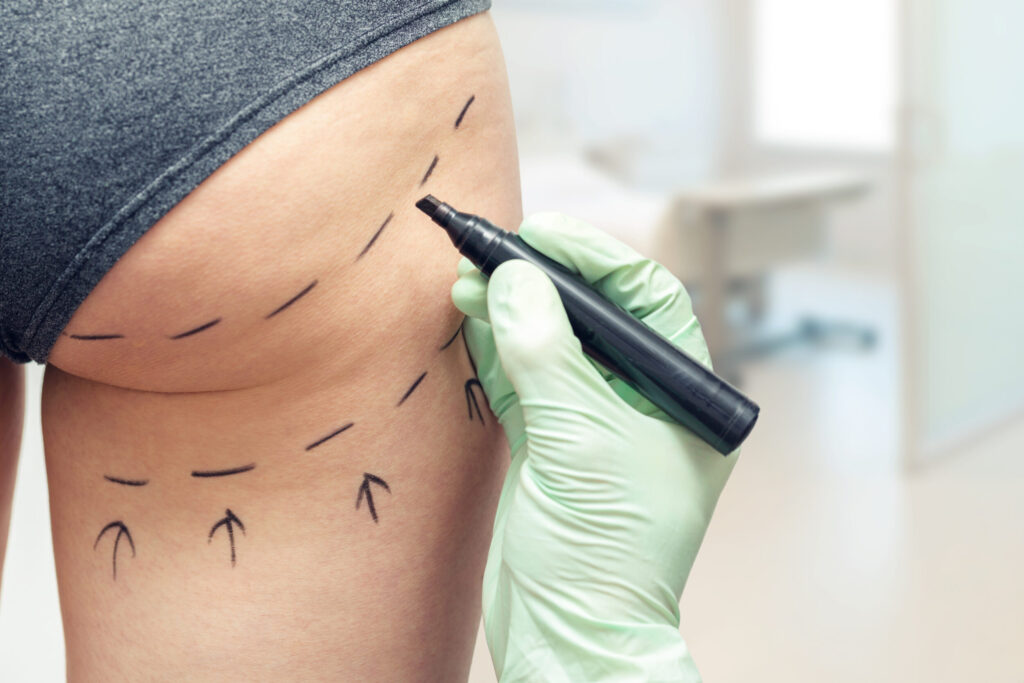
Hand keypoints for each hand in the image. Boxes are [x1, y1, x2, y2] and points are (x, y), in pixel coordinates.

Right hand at [451, 212, 737, 681]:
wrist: (569, 636)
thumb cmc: (606, 555)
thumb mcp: (581, 441)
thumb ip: (546, 355)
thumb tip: (516, 280)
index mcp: (682, 398)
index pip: (648, 299)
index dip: (597, 258)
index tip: (543, 235)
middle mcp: (642, 403)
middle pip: (593, 317)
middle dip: (543, 282)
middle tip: (495, 251)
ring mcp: (593, 424)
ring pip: (551, 345)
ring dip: (511, 310)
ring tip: (469, 277)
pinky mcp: (550, 446)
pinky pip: (522, 380)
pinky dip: (495, 348)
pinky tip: (472, 316)